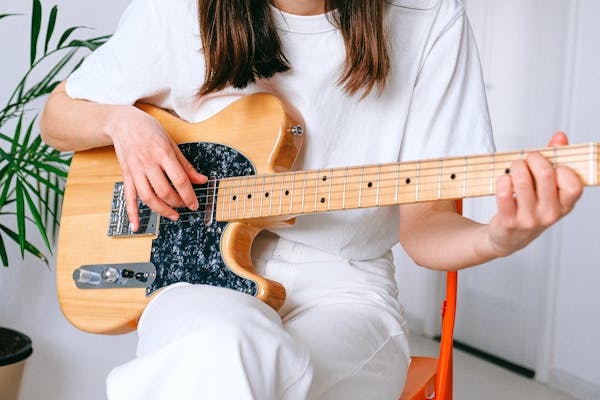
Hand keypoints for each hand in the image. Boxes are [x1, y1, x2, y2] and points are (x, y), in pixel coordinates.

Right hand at [107, 106, 206, 230]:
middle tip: (185, 206)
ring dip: (162, 210)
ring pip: (148, 197)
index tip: (195, 204)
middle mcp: (148, 163)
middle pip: (164, 191)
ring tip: (172, 215)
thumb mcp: (171, 143)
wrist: (123, 123)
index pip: (179, 180)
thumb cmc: (149, 130)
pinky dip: (132, 214)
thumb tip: (201, 180)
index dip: (189, 195)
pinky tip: (136, 226)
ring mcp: (135, 170)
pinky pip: (128, 198)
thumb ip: (186, 165)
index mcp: (163, 153)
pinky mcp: (125, 175)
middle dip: (177, 203)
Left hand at [485, 132, 582, 256]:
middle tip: (527, 159)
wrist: (508, 238)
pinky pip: (504, 193)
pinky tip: (504, 180)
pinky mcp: (509, 222)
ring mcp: (529, 220)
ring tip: (514, 167)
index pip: (574, 185)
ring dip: (515, 167)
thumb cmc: (530, 207)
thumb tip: (560, 137)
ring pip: (522, 181)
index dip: (562, 168)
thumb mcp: (548, 189)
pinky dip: (502, 180)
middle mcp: (550, 214)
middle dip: (533, 158)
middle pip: (545, 175)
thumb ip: (555, 160)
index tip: (551, 165)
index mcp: (565, 206)